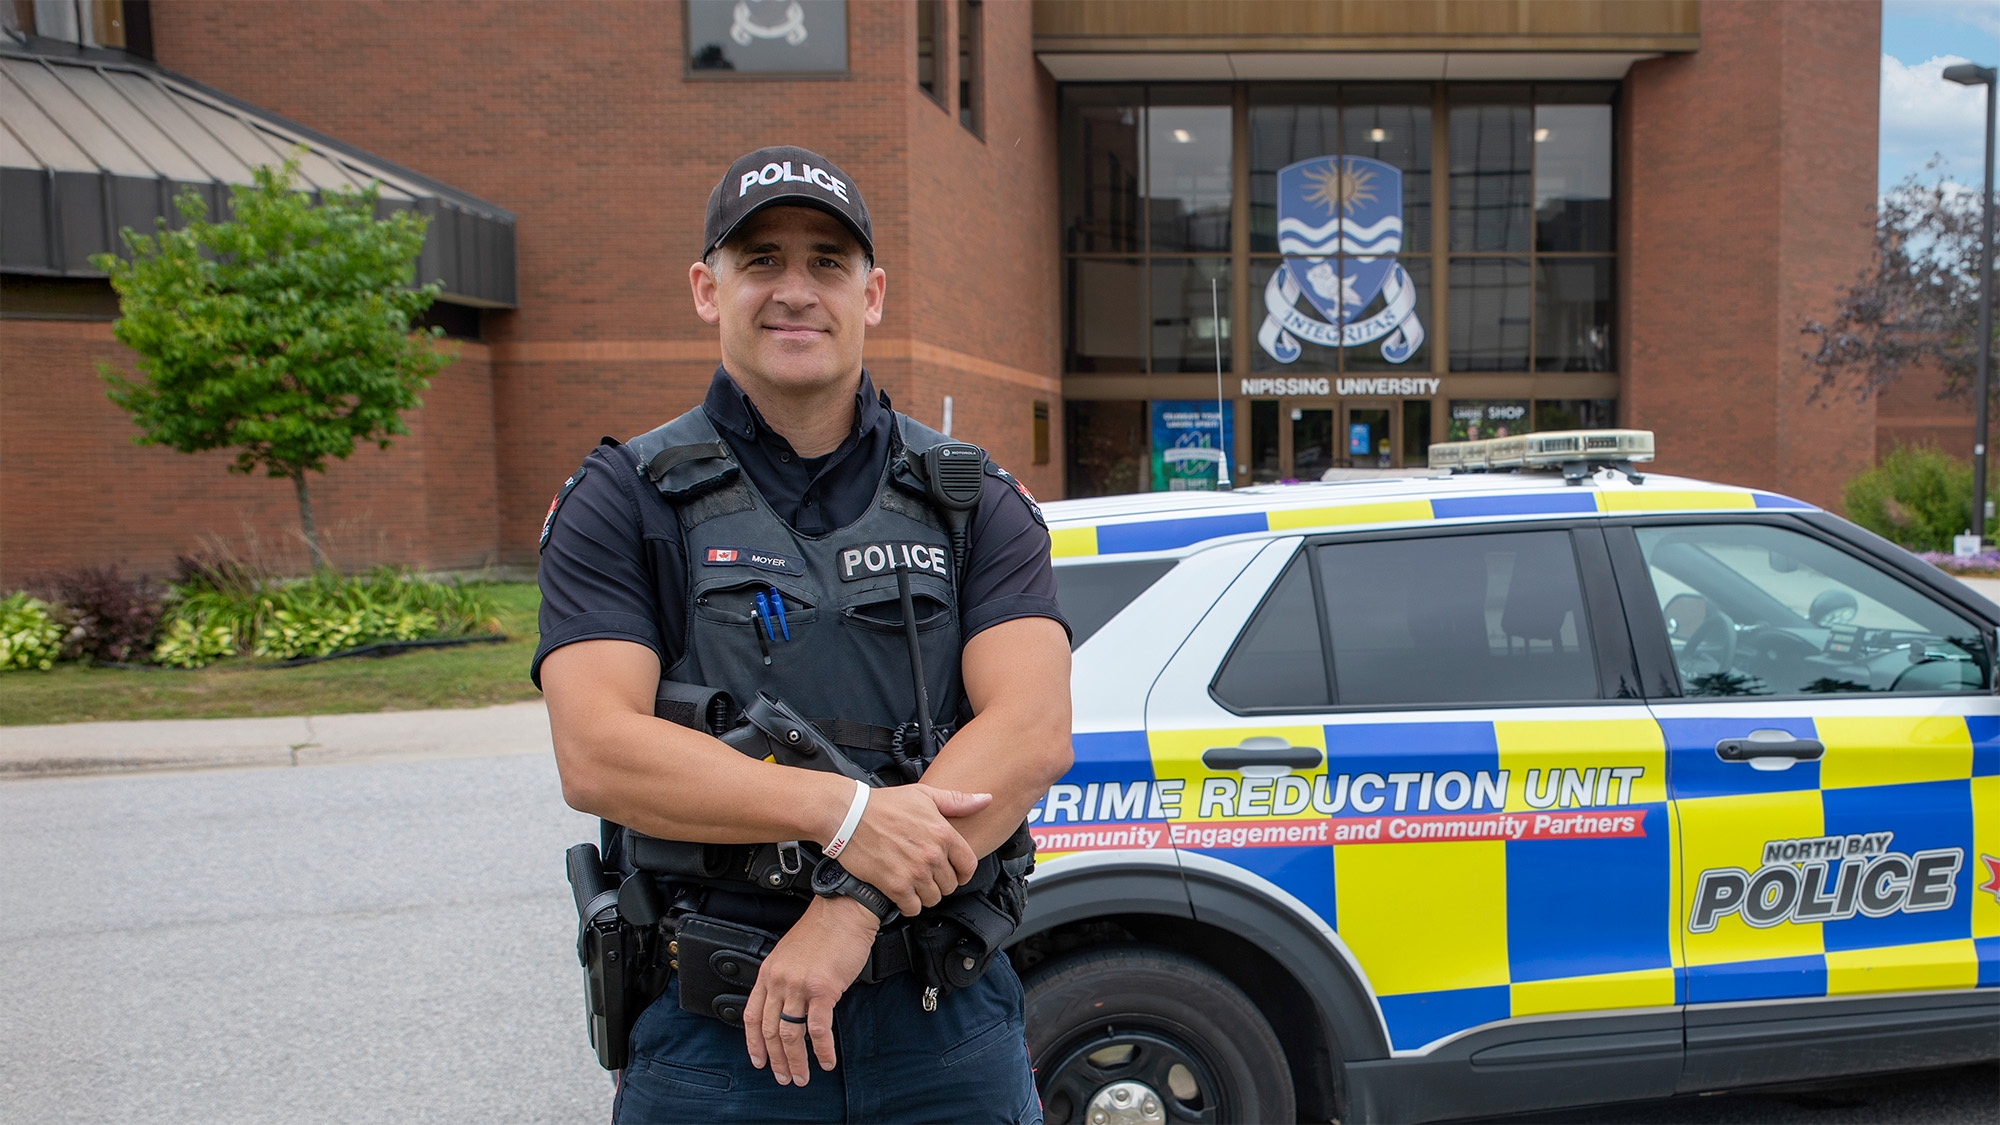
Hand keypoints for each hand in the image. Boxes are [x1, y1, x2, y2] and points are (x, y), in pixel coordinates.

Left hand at [743, 895, 877, 1084]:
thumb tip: (789, 1008)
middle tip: (784, 1077)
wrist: (845, 910)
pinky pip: (818, 1029)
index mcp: (769, 972)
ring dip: (796, 1061)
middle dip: (776, 1060)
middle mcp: (779, 980)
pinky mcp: (823, 989)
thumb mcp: (791, 954)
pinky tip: (826, 1061)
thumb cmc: (824, 929)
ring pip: (790, 1035)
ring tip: (802, 1076)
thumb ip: (786, 980)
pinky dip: (822, 1050)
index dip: (754, 1043)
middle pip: (770, 1030)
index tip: (759, 1060)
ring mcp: (799, 986)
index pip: (751, 1015)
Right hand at [833, 783, 989, 914]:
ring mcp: (914, 872)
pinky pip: (913, 908)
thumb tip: (986, 798)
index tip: (952, 873)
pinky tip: (901, 893)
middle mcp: (932, 855)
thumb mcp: (924, 796)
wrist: (848, 815)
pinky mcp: (895, 886)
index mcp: (943, 833)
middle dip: (939, 882)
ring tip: (912, 883)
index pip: (968, 866)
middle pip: (950, 886)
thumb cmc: (884, 805)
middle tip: (925, 875)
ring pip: (933, 899)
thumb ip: (958, 801)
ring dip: (924, 894)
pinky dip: (908, 905)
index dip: (961, 872)